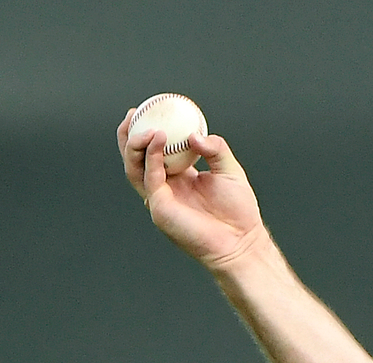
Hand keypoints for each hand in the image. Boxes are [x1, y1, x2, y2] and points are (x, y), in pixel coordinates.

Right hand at [117, 108, 266, 269]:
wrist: (242, 242)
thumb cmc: (239, 213)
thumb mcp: (231, 171)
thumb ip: (215, 149)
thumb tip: (194, 135)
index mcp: (179, 179)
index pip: (155, 152)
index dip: (147, 131)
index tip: (149, 109)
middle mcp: (165, 188)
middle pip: (135, 158)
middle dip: (129, 134)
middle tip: (133, 112)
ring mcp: (160, 199)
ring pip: (134, 168)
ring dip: (135, 144)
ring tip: (147, 125)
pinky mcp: (160, 209)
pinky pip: (150, 178)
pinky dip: (152, 157)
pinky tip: (159, 139)